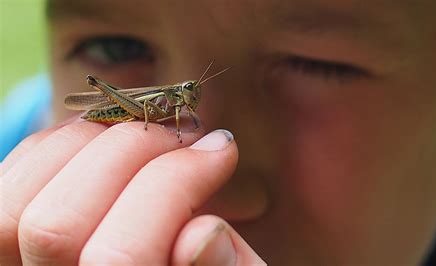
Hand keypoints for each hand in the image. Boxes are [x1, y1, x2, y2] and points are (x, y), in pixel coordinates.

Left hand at [0, 117, 264, 264]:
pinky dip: (57, 145)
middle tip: (183, 136)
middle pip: (55, 225)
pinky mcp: (10, 248)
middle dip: (130, 154)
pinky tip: (106, 144)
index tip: (220, 150)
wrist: (155, 263)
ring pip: (14, 205)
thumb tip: (202, 234)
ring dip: (89, 143)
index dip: (173, 186)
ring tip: (146, 136)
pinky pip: (6, 187)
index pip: (118, 257)